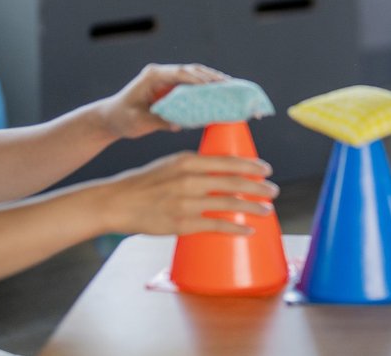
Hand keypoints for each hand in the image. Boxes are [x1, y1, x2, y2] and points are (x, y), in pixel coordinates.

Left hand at [97, 63, 226, 140]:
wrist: (112, 118)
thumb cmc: (122, 118)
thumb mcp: (138, 122)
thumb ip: (158, 121)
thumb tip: (179, 124)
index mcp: (153, 76)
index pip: (180, 73)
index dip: (198, 78)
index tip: (214, 85)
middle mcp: (162, 73)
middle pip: (192, 70)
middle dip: (212, 77)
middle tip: (231, 85)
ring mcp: (168, 79)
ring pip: (195, 75)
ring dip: (213, 80)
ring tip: (232, 87)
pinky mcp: (172, 88)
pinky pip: (193, 85)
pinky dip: (207, 88)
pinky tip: (221, 93)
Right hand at [98, 152, 278, 235]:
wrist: (117, 202)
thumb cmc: (144, 183)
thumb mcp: (170, 164)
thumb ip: (194, 165)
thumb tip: (220, 169)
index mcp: (188, 160)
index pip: (228, 161)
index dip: (251, 166)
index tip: (266, 170)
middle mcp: (190, 179)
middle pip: (234, 182)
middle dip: (258, 187)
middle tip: (273, 191)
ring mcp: (186, 202)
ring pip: (229, 204)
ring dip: (252, 207)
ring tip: (266, 210)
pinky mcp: (182, 223)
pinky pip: (216, 226)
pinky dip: (236, 228)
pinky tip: (248, 231)